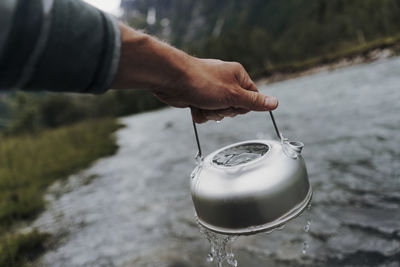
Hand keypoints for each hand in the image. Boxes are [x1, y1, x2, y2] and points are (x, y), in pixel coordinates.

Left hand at [152, 58, 277, 122]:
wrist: (171, 79)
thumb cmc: (202, 82)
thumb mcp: (233, 95)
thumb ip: (254, 102)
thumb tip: (275, 103)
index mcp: (238, 76)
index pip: (252, 97)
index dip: (243, 106)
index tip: (233, 103)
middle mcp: (226, 82)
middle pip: (235, 108)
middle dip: (224, 111)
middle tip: (215, 102)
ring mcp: (211, 90)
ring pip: (219, 113)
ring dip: (210, 113)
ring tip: (202, 103)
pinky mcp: (199, 97)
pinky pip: (206, 114)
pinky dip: (200, 113)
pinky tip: (193, 105)